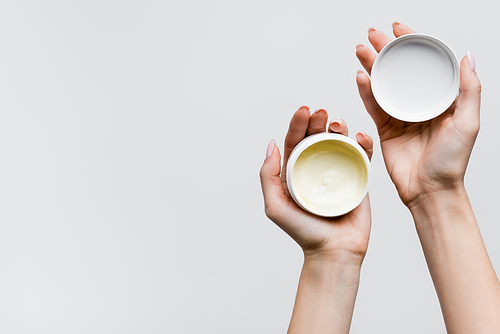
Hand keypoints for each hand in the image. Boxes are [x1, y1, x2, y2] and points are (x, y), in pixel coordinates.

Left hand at [259, 106, 372, 262]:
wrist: (334, 251)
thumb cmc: (303, 232)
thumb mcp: (275, 205)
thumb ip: (268, 176)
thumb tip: (271, 144)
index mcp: (295, 173)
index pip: (296, 143)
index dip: (298, 124)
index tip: (304, 110)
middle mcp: (315, 170)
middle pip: (317, 138)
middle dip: (318, 121)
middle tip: (321, 112)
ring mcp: (338, 172)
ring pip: (339, 143)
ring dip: (339, 128)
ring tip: (338, 122)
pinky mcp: (358, 178)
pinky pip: (361, 156)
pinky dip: (363, 143)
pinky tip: (359, 136)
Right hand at [355, 22, 480, 207]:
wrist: (429, 190)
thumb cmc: (451, 162)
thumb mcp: (468, 122)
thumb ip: (469, 89)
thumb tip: (467, 57)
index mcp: (440, 99)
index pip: (424, 64)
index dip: (411, 43)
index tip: (398, 28)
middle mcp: (419, 104)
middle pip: (399, 70)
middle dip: (385, 50)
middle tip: (372, 35)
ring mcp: (401, 115)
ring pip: (383, 84)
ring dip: (371, 66)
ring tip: (360, 50)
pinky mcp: (386, 128)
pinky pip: (374, 105)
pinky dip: (366, 91)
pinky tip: (361, 77)